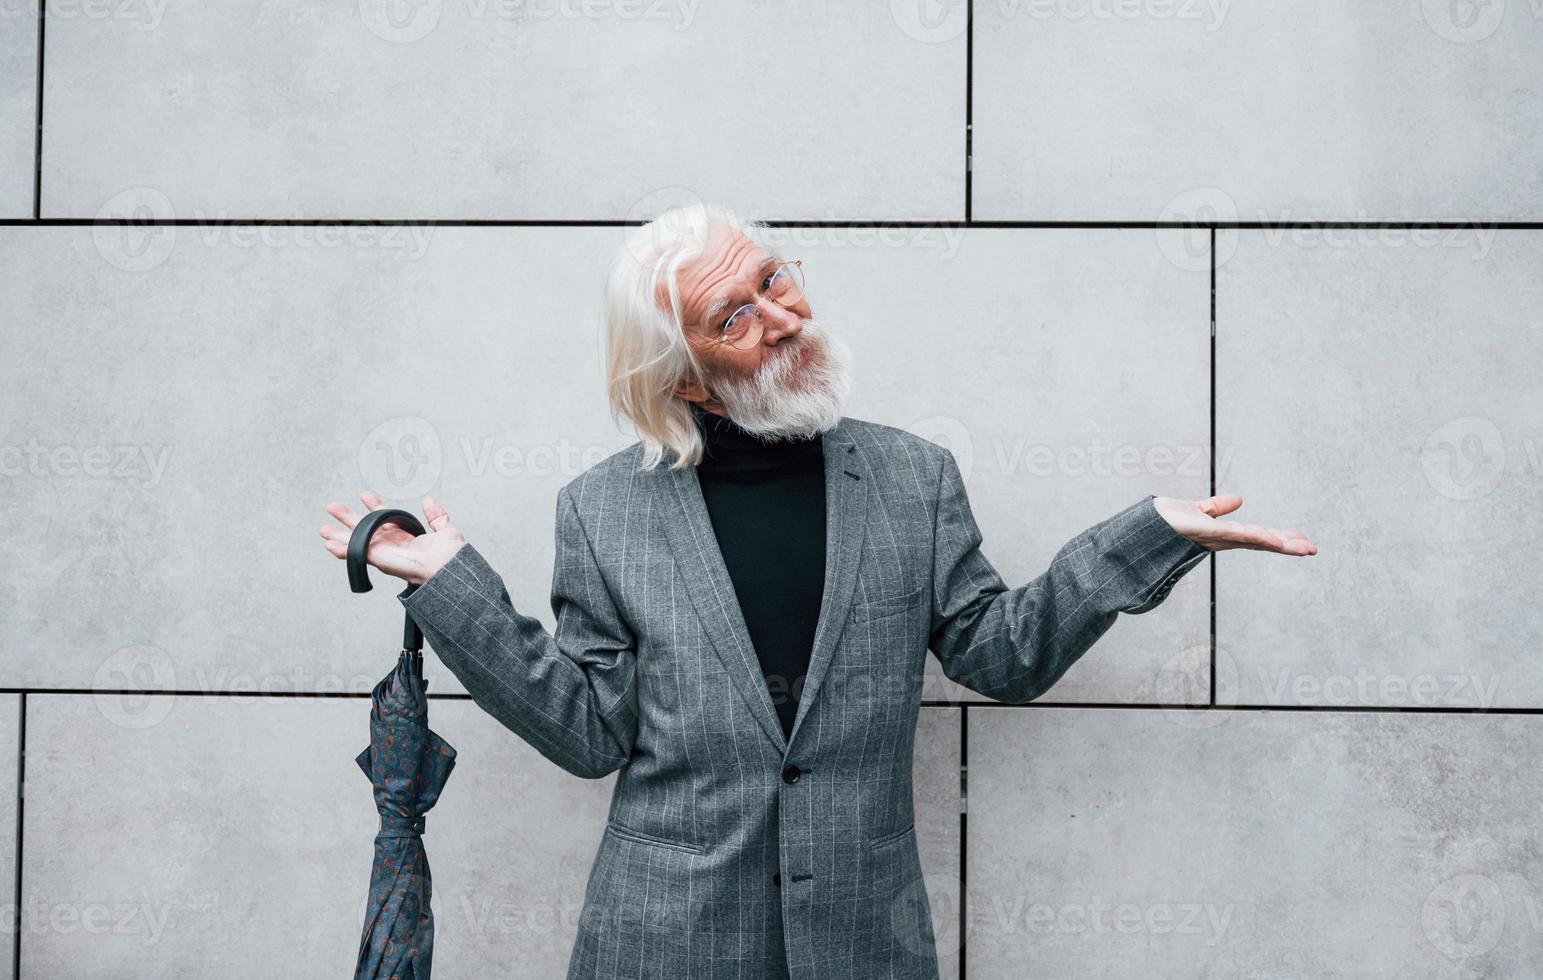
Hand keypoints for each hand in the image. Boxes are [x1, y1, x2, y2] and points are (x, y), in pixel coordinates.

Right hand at [319, 492, 466, 586]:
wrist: (451, 569)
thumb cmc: (452, 557)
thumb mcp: (444, 529)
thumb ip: (435, 515)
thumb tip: (428, 500)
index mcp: (405, 537)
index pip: (385, 519)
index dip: (374, 506)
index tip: (364, 494)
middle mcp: (392, 545)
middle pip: (365, 529)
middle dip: (348, 518)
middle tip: (332, 507)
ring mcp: (385, 553)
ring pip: (357, 542)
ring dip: (339, 535)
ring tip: (323, 528)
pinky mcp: (380, 561)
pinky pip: (359, 554)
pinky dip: (344, 550)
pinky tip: (329, 545)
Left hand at [1151, 494, 1316, 555]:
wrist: (1135, 529)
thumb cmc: (1160, 523)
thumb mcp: (1194, 510)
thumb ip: (1216, 508)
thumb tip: (1240, 499)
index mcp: (1220, 534)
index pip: (1255, 536)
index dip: (1278, 538)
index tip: (1301, 540)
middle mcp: (1219, 540)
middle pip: (1259, 542)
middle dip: (1286, 545)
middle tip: (1313, 549)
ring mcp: (1212, 538)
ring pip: (1253, 541)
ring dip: (1279, 544)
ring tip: (1304, 548)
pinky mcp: (1203, 533)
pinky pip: (1234, 534)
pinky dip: (1255, 537)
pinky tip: (1274, 540)